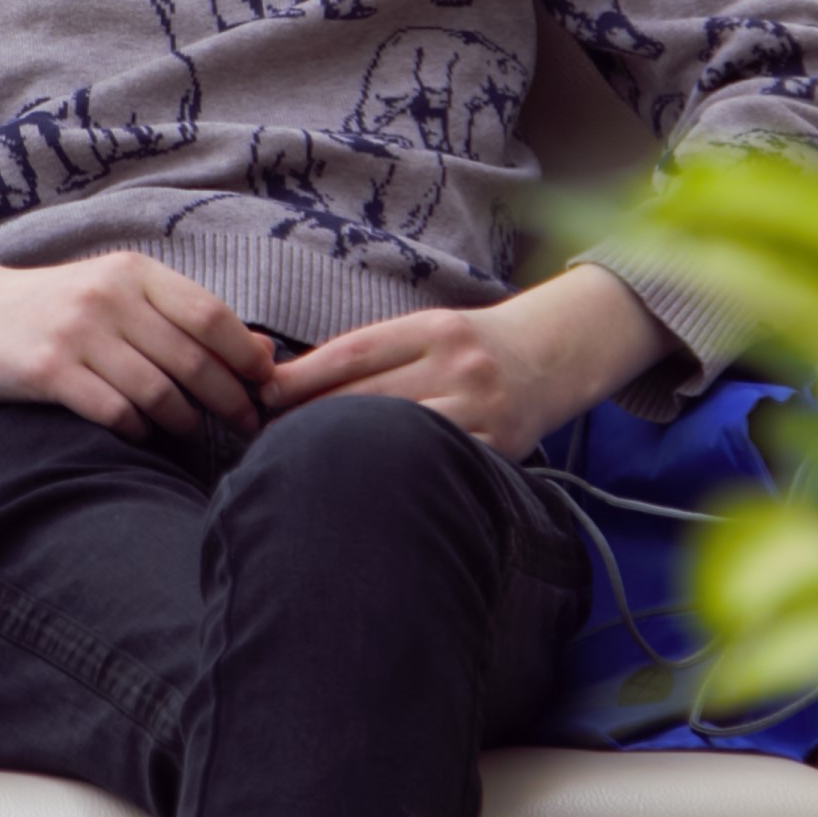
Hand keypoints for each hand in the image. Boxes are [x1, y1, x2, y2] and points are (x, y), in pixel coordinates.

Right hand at [0, 223, 270, 440]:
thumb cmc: (59, 307)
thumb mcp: (120, 294)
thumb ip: (184, 316)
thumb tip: (262, 348)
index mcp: (133, 273)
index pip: (210, 315)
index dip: (245, 355)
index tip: (265, 384)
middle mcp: (109, 297)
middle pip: (191, 358)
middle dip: (229, 398)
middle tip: (247, 424)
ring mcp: (78, 334)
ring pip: (157, 390)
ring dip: (186, 420)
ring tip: (195, 432)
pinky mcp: (49, 371)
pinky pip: (114, 412)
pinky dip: (139, 430)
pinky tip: (144, 436)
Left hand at [263, 265, 671, 457]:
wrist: (552, 356)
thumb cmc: (471, 346)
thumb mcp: (427, 329)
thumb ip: (372, 353)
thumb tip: (291, 381)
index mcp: (435, 329)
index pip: (355, 352)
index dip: (303, 376)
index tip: (265, 394)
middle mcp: (460, 365)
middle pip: (367, 398)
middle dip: (311, 419)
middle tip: (266, 438)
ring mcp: (482, 409)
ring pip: (398, 436)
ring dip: (347, 452)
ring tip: (304, 467)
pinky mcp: (498, 448)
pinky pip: (439, 465)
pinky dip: (398, 475)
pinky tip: (365, 488)